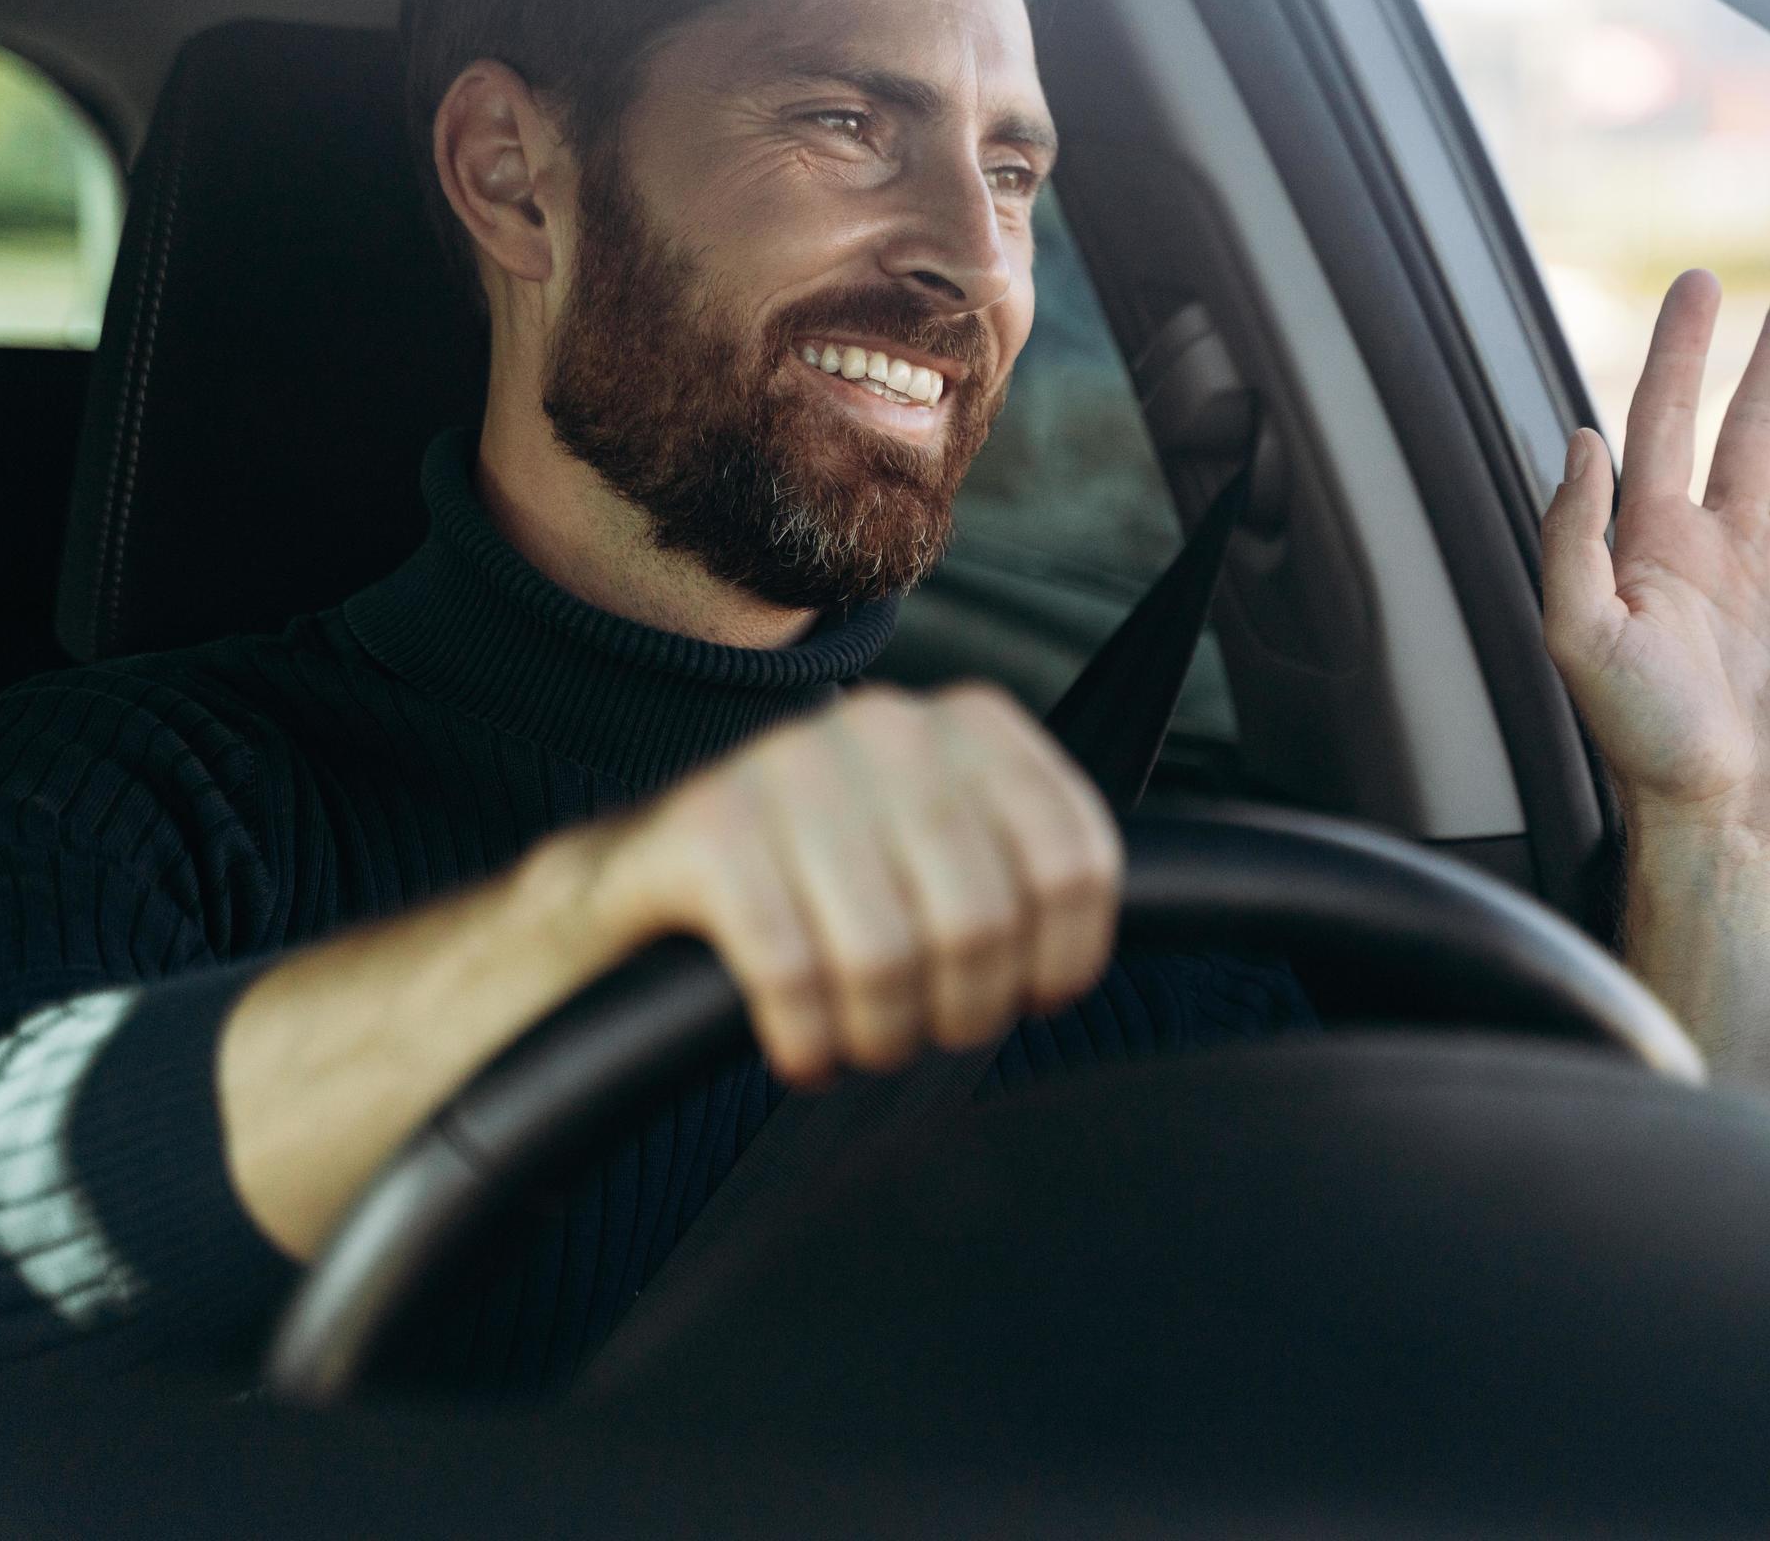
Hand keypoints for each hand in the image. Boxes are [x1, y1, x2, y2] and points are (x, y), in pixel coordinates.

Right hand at [547, 683, 1122, 1085]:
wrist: (638, 884)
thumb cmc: (820, 889)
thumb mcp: (938, 854)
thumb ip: (1027, 871)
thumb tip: (1131, 938)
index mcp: (969, 724)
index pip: (1076, 858)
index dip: (1065, 959)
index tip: (1028, 998)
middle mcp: (886, 724)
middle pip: (985, 916)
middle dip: (964, 1009)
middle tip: (927, 1034)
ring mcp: (787, 765)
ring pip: (889, 949)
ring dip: (881, 1032)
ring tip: (861, 1040)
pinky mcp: (702, 826)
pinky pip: (787, 966)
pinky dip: (803, 1035)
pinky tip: (798, 1047)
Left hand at [1539, 264, 1769, 894]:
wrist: (1729, 825)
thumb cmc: (1644, 743)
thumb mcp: (1578, 635)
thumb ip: (1572, 533)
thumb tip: (1581, 437)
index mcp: (1653, 544)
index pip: (1665, 419)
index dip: (1680, 350)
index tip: (1698, 282)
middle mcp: (1723, 547)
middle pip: (1755, 422)